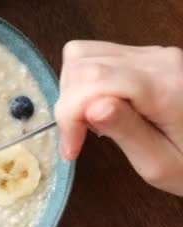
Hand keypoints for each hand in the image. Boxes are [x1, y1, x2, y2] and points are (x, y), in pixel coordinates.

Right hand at [56, 40, 182, 194]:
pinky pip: (95, 56)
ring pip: (82, 55)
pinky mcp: (147, 56)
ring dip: (72, 92)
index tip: (72, 150)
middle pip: (83, 64)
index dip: (70, 115)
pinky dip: (82, 83)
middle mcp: (158, 61)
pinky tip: (97, 107)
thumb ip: (126, 132)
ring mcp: (153, 54)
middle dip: (69, 105)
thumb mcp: (160, 164)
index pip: (93, 80)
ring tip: (87, 122)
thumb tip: (92, 106)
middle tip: (78, 139)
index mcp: (164, 89)